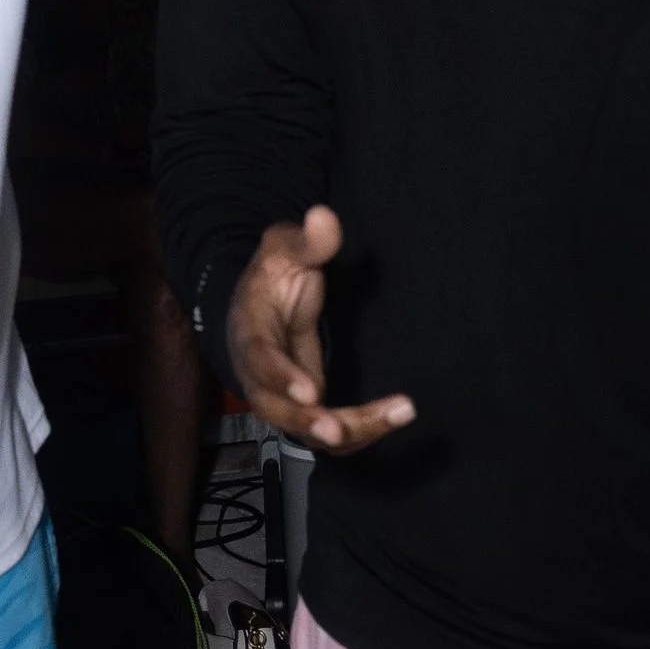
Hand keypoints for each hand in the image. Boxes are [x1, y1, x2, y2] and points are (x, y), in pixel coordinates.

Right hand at [225, 206, 414, 453]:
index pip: (259, 360)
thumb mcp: (283, 248)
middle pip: (277, 411)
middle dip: (308, 422)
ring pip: (308, 431)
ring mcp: (282, 398)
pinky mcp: (307, 410)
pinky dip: (363, 430)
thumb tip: (324, 216)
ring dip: (350, 431)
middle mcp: (260, 375)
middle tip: (341, 430)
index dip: (280, 377)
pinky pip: (332, 432)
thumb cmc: (273, 278)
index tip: (309, 391)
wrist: (259, 308)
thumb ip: (306, 240)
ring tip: (397, 414)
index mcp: (250, 333)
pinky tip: (398, 413)